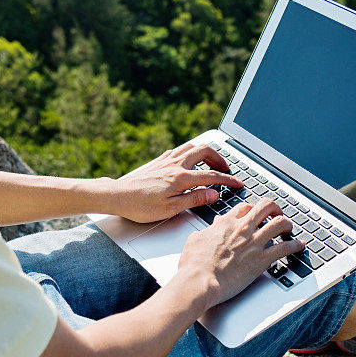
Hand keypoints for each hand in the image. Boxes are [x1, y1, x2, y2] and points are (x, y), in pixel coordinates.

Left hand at [111, 142, 243, 222]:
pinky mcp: (158, 161)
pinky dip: (191, 153)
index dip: (228, 179)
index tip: (238, 183)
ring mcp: (166, 160)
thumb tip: (213, 193)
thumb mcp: (171, 209)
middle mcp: (175, 165)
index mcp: (181, 178)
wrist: (117, 196)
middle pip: (204, 151)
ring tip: (212, 163)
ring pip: (192, 147)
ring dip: (206, 153)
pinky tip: (190, 162)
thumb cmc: (141, 206)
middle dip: (219, 159)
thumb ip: (195, 199)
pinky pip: (179, 150)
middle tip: (226, 169)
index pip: (212, 176)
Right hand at [176, 200, 304, 308]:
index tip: (256, 215)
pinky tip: (299, 246)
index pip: (245, 207)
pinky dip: (295, 246)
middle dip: (275, 208)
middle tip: (277, 215)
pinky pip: (284, 248)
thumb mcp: (196, 239)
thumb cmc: (194, 265)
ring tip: (289, 229)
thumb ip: (208, 231)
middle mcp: (243, 229)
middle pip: (266, 206)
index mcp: (226, 223)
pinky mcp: (261, 260)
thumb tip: (213, 226)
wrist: (199, 281)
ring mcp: (253, 243)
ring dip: (287, 224)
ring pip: (279, 223)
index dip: (253, 209)